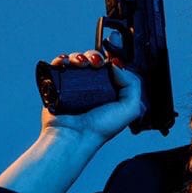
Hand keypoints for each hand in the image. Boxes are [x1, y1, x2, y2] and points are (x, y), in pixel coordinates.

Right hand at [39, 30, 145, 146]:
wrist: (73, 135)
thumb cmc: (100, 128)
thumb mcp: (130, 108)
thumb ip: (133, 85)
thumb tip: (116, 65)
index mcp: (110, 93)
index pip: (112, 68)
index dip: (111, 60)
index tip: (110, 59)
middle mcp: (93, 89)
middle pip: (94, 62)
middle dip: (95, 57)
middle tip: (96, 64)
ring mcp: (75, 87)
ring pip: (77, 61)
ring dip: (79, 57)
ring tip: (81, 64)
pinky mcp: (58, 86)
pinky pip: (60, 66)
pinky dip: (62, 60)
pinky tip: (66, 63)